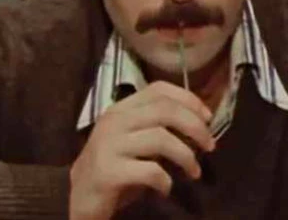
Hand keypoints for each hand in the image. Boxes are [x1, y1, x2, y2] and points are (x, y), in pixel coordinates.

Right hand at [68, 81, 215, 219]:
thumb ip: (158, 127)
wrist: (77, 196)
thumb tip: (199, 123)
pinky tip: (166, 188)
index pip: (159, 89)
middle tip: (210, 146)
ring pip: (161, 138)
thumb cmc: (113, 166)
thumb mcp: (134, 140)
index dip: (189, 99)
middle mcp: (114, 120)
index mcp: (122, 108)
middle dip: (195, 127)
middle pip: (165, 110)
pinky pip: (150, 170)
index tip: (208, 117)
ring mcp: (109, 144)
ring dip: (186, 156)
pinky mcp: (108, 171)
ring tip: (194, 172)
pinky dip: (166, 180)